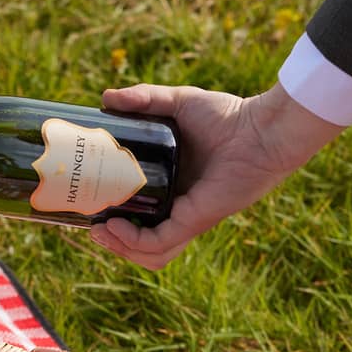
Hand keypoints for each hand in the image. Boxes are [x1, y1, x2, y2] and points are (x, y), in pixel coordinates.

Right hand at [92, 82, 344, 268]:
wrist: (262, 129)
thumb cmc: (230, 115)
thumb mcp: (178, 103)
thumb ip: (144, 99)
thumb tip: (105, 98)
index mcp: (174, 187)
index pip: (141, 214)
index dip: (115, 216)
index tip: (90, 203)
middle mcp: (180, 208)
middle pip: (141, 240)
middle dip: (113, 240)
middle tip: (89, 223)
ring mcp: (188, 217)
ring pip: (149, 252)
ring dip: (121, 248)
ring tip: (98, 232)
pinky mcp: (195, 220)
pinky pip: (159, 243)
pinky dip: (133, 240)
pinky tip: (113, 226)